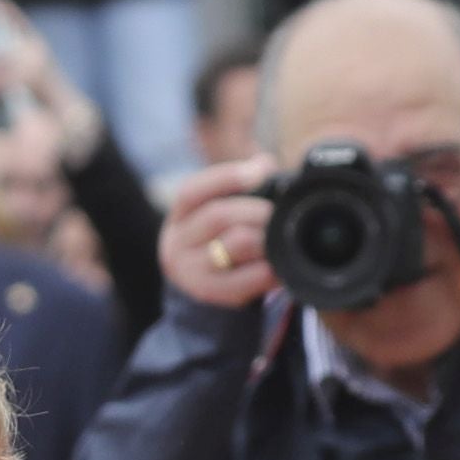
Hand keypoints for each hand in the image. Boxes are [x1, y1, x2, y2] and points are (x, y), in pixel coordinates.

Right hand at [160, 153, 278, 310]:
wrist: (201, 297)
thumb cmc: (218, 245)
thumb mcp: (217, 217)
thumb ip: (237, 191)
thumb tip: (264, 163)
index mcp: (179, 216)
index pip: (193, 191)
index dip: (227, 176)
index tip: (261, 168)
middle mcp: (177, 243)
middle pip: (220, 216)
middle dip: (257, 210)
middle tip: (280, 213)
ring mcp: (191, 272)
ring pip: (236, 243)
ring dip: (266, 238)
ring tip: (283, 237)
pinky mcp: (212, 295)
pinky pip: (249, 277)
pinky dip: (270, 268)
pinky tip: (281, 266)